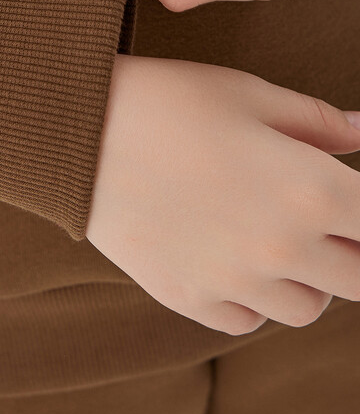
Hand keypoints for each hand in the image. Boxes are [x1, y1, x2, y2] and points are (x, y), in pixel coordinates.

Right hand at [85, 54, 359, 334]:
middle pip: (358, 279)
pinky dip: (252, 297)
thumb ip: (317, 120)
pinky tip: (231, 256)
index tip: (355, 202)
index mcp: (311, 189)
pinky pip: (245, 320)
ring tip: (275, 236)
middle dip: (350, 248)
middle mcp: (282, 249)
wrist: (80, 131)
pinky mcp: (188, 297)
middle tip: (326, 219)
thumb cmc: (167, 100)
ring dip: (306, 278)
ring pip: (306, 308)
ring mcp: (234, 281)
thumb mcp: (249, 94)